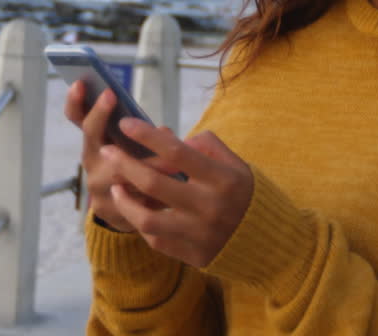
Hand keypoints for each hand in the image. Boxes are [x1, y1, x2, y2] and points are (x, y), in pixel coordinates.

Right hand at [63, 83, 180, 232]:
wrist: (136, 213)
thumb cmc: (140, 166)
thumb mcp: (138, 145)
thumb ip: (145, 134)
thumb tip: (163, 132)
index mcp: (95, 142)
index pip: (77, 118)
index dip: (76, 101)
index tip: (81, 82)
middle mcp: (92, 162)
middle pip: (91, 136)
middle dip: (101, 115)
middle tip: (112, 95)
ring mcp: (98, 188)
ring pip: (117, 171)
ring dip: (143, 162)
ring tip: (169, 158)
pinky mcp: (111, 212)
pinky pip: (132, 199)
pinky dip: (152, 192)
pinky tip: (171, 188)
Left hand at [102, 118, 253, 267]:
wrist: (270, 244)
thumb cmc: (248, 196)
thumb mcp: (237, 165)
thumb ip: (208, 147)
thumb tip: (170, 138)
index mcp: (222, 180)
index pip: (177, 152)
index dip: (147, 136)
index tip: (125, 123)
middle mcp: (209, 207)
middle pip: (154, 182)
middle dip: (125, 163)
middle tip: (107, 150)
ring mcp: (199, 234)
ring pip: (147, 218)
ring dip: (125, 200)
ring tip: (116, 186)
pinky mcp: (192, 255)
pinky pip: (156, 239)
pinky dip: (143, 223)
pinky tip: (136, 209)